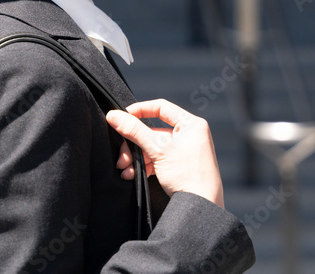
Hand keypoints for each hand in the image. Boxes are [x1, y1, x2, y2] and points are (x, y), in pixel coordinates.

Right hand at [106, 99, 223, 208]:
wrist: (201, 207)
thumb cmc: (187, 175)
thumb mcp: (158, 150)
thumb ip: (134, 131)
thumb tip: (113, 115)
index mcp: (191, 124)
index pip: (161, 107)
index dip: (139, 110)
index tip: (122, 117)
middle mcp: (189, 135)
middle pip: (152, 131)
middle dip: (133, 144)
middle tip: (121, 156)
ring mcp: (184, 151)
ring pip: (152, 147)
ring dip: (135, 158)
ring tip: (125, 170)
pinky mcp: (179, 166)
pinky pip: (157, 160)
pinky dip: (143, 166)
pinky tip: (132, 175)